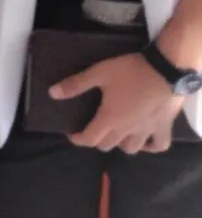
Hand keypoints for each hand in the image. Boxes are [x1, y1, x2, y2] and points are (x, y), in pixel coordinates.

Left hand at [50, 52, 183, 153]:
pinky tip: (144, 141)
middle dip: (96, 139)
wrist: (165, 69)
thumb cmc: (130, 71)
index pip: (90, 138)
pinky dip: (149, 147)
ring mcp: (147, 131)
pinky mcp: (164, 127)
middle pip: (108, 145)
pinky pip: (158, 145)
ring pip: (131, 149)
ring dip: (120, 144)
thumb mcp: (99, 73)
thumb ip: (76, 84)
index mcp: (110, 119)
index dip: (78, 139)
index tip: (71, 134)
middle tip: (92, 128)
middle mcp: (127, 130)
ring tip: (115, 132)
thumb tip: (52, 93)